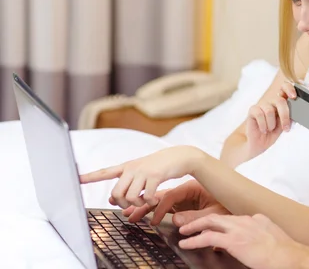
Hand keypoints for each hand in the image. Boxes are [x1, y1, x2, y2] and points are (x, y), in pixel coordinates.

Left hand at [79, 146, 203, 208]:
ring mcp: (143, 172)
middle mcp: (132, 168)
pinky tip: (154, 199)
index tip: (76, 180)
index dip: (89, 177)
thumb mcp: (141, 173)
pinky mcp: (155, 176)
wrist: (180, 156)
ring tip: (145, 202)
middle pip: (116, 193)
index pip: (104, 172)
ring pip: (129, 197)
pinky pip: (146, 197)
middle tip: (132, 205)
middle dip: (122, 204)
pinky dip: (149, 203)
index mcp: (127, 167)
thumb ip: (127, 184)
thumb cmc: (160, 166)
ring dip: (137, 205)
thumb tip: (113, 200)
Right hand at [122, 179, 230, 225]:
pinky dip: (151, 209)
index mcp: (192, 188)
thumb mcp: (214, 212)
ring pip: (159, 200)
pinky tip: (139, 213)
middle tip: (128, 213)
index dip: (160, 209)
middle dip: (144, 205)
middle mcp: (184, 191)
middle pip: (161, 196)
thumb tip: (176, 221)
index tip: (153, 221)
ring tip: (128, 213)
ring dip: (143, 206)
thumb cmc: (226, 205)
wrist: (235, 201)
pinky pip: (164, 206)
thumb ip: (196, 217)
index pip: (171, 197)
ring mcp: (182, 197)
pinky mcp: (182, 204)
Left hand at [178, 214, 299, 268]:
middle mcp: (245, 220)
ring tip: (183, 232)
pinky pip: (208, 237)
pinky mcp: (233, 240)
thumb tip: (250, 243)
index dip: (219, 224)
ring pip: (210, 222)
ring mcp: (239, 228)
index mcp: (255, 218)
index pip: (232, 219)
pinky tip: (186, 243)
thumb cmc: (284, 252)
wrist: (288, 255)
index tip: (211, 228)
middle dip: (201, 219)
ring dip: (194, 226)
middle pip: (217, 215)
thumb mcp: (271, 237)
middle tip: (189, 225)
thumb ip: (258, 235)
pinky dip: (194, 239)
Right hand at [245, 81, 296, 157]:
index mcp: (281, 103)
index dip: (289, 89)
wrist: (259, 144)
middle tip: (286, 128)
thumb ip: (290, 117)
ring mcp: (261, 105)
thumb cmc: (272, 133)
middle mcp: (271, 101)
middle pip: (279, 101)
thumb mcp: (284, 126)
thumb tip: (298, 112)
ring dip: (272, 124)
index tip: (294, 96)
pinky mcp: (253, 110)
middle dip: (284, 116)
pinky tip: (263, 130)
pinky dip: (263, 125)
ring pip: (269, 110)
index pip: (284, 88)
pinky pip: (260, 114)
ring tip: (270, 129)